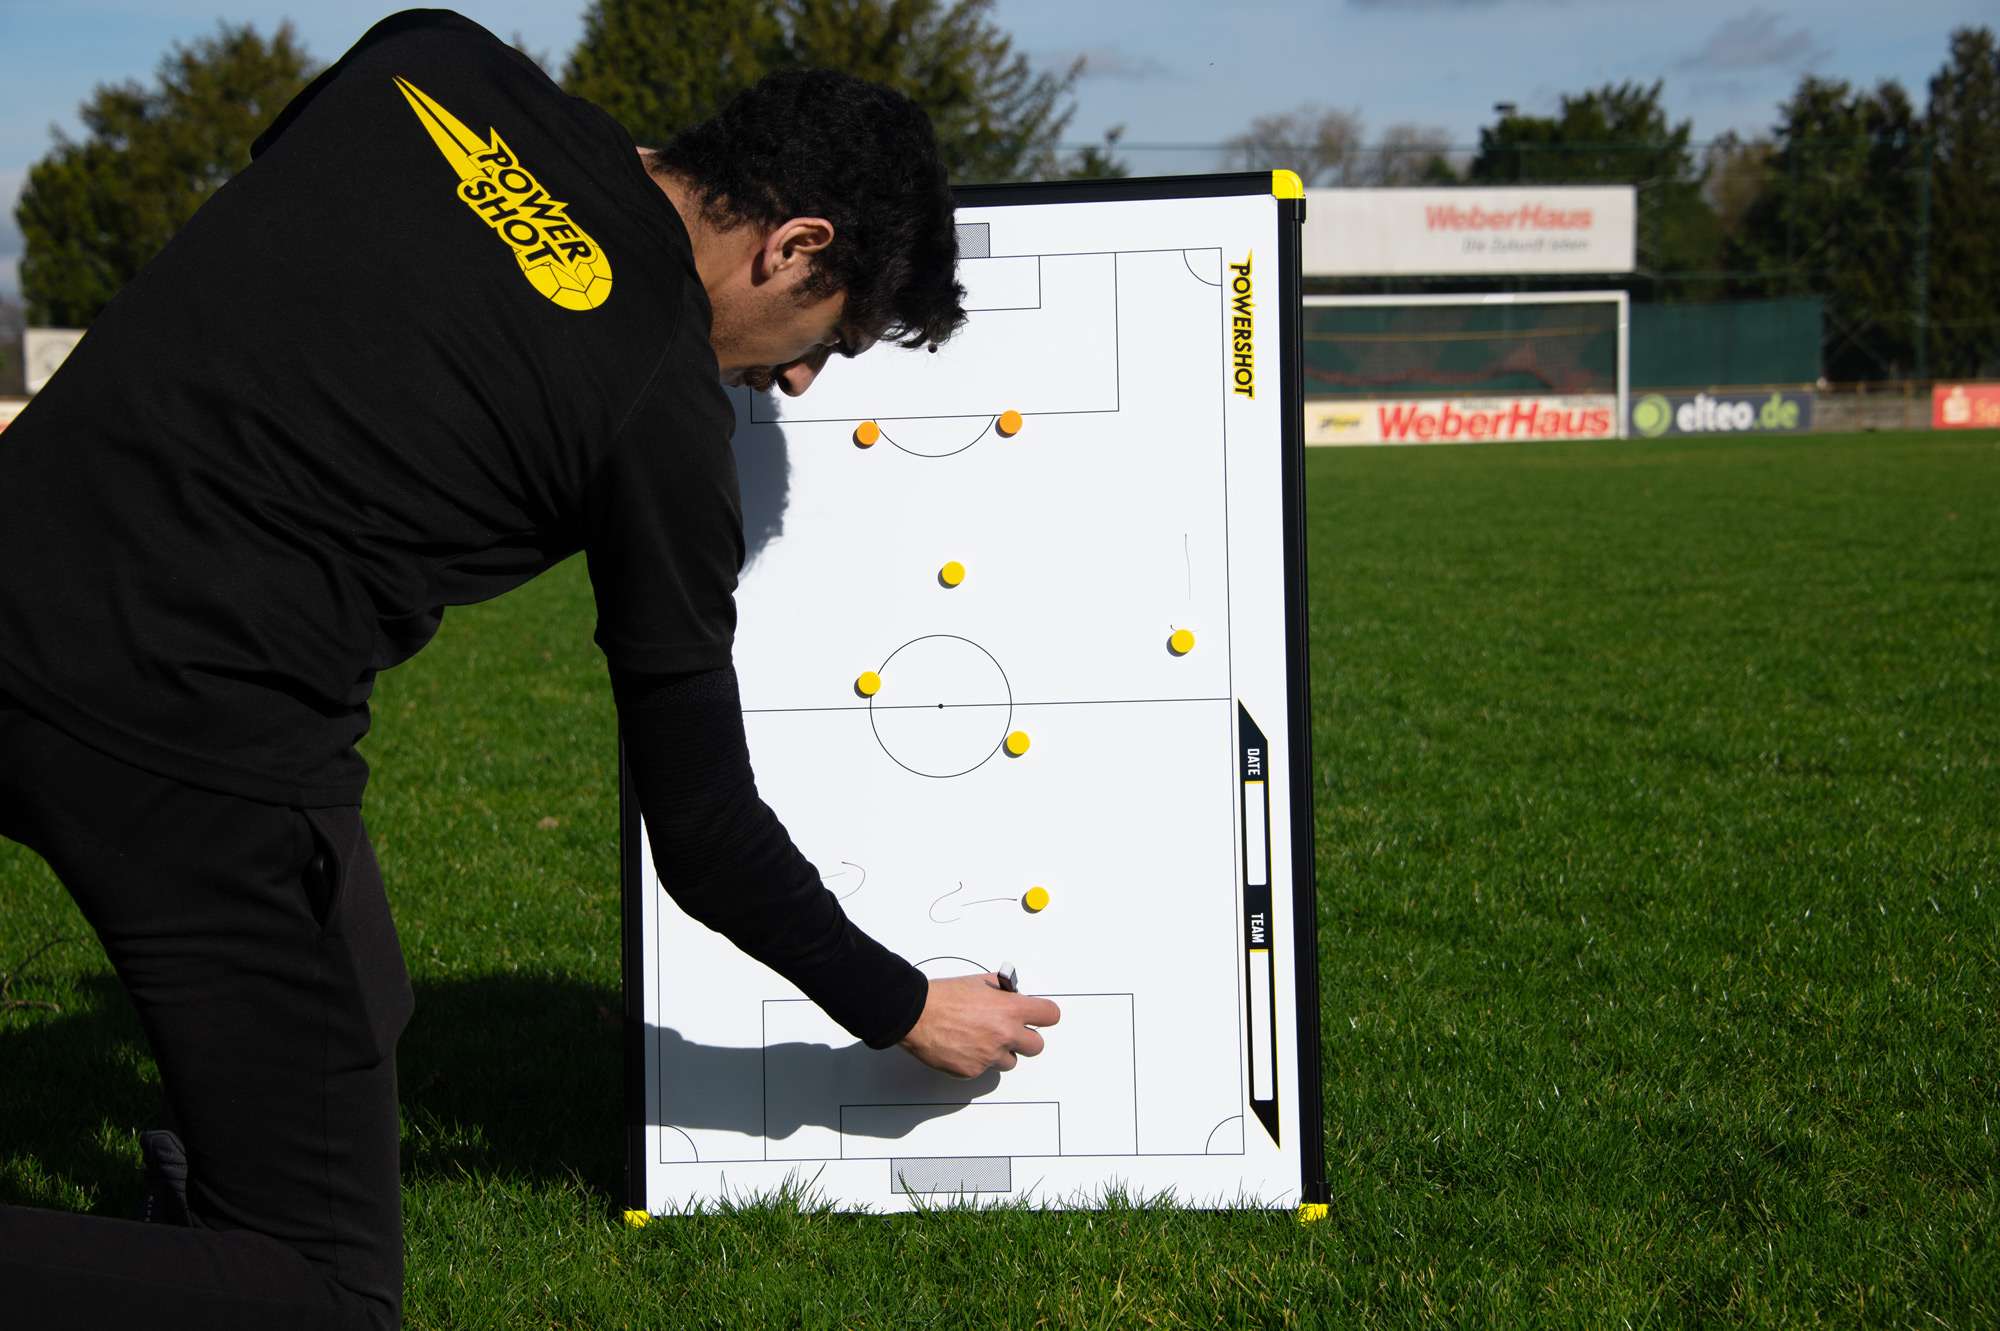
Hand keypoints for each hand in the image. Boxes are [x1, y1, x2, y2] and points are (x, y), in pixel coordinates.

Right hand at [899, 973, 1060, 1077]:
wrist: (916, 1015)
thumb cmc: (943, 997)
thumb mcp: (980, 982)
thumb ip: (1002, 990)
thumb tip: (1011, 993)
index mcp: (1011, 1010)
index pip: (1050, 1016)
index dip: (1044, 1015)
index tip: (1040, 1016)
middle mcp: (1005, 1035)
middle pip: (1036, 1046)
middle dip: (1025, 1039)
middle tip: (1010, 1031)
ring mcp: (990, 1056)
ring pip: (1010, 1061)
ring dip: (1001, 1052)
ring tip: (980, 1038)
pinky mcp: (973, 1071)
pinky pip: (984, 1069)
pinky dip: (977, 1060)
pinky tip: (963, 1046)